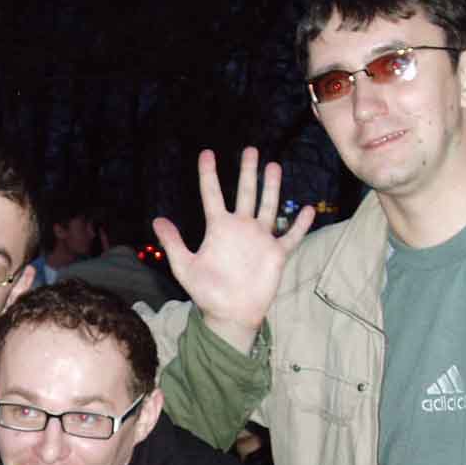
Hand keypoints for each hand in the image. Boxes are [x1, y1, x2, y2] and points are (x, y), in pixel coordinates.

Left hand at [151, 147, 313, 354]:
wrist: (230, 314)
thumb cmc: (207, 293)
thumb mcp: (185, 267)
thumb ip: (173, 244)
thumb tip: (157, 220)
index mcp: (218, 228)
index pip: (212, 195)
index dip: (208, 174)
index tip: (207, 153)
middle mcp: (240, 228)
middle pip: (245, 193)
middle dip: (248, 172)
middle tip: (250, 150)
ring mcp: (260, 239)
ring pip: (268, 207)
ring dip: (271, 188)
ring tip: (274, 166)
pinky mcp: (276, 254)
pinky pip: (292, 236)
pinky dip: (300, 225)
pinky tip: (308, 209)